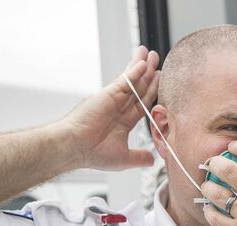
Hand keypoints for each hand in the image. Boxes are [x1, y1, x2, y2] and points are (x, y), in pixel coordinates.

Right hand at [62, 46, 159, 169]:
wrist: (75, 147)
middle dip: (149, 75)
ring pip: (133, 81)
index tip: (160, 81)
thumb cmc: (94, 155)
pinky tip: (143, 63)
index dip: (152, 92)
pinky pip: (125, 81)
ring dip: (143, 67)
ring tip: (151, 54)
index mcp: (124, 121)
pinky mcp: (108, 94)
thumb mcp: (124, 158)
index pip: (143, 103)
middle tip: (157, 60)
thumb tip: (152, 160)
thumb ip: (139, 157)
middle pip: (139, 88)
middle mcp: (120, 108)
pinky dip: (134, 71)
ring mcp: (114, 100)